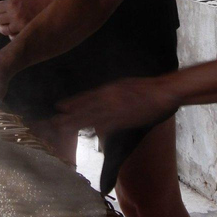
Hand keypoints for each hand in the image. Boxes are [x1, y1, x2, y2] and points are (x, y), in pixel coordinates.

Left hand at [0, 0, 53, 38]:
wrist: (51, 3)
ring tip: (2, 24)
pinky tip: (11, 31)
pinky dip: (10, 34)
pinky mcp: (25, 31)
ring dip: (0, 26)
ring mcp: (19, 25)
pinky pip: (13, 37)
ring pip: (3, 29)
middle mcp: (13, 15)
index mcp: (11, 4)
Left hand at [52, 77, 179, 135]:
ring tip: (62, 126)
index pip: (87, 97)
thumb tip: (101, 98)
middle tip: (52, 121)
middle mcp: (110, 97)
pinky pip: (110, 123)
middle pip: (86, 107)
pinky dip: (99, 126)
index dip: (72, 102)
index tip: (58, 107)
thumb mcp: (123, 85)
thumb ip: (111, 93)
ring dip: (77, 121)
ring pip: (93, 115)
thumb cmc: (145, 88)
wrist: (164, 91)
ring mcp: (117, 107)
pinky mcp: (127, 117)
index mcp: (109, 89)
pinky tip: (89, 131)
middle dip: (69, 114)